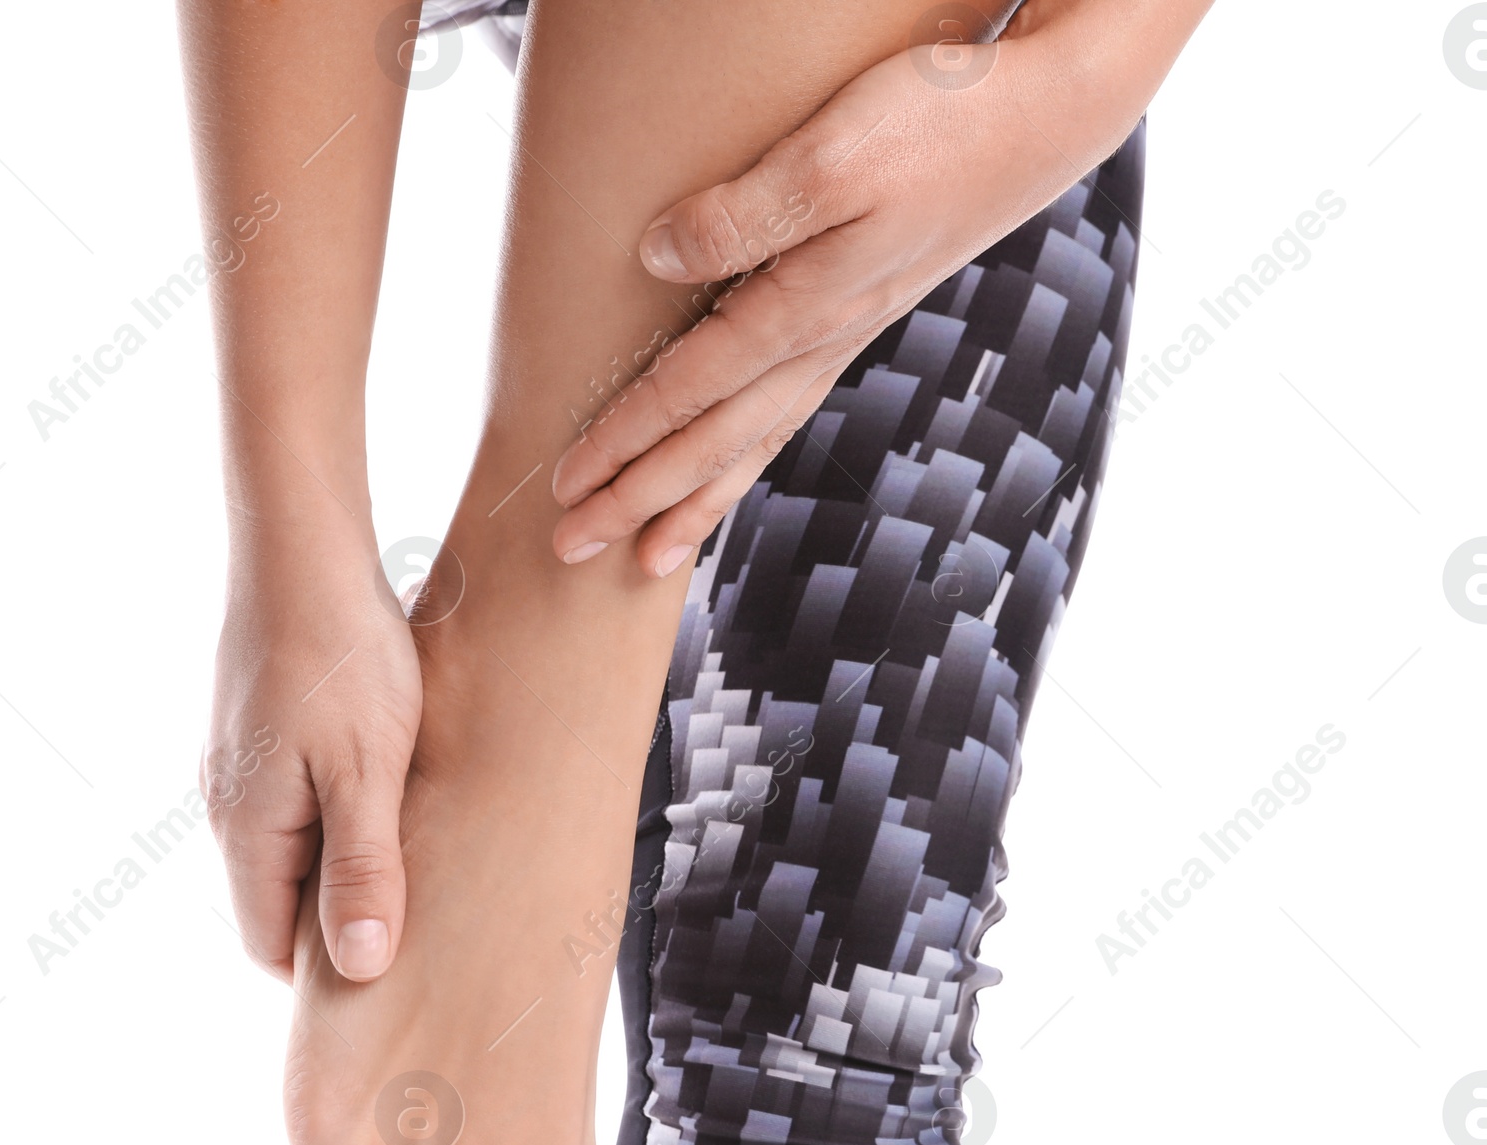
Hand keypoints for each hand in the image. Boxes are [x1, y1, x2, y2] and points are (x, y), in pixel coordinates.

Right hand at [203, 514, 423, 981]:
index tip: (399, 977)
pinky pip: (296, 804)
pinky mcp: (262, 731)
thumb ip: (362, 869)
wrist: (303, 548)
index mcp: (248, 831)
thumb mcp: (366, 773)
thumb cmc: (344, 659)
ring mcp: (242, 766)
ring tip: (418, 864)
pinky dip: (340, 820)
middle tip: (423, 931)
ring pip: (292, 851)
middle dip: (341, 924)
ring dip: (346, 867)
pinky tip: (392, 800)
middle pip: (280, 903)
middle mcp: (230, 806)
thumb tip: (357, 968)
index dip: (329, 973)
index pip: (271, 947)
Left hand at [548, 0, 1147, 574]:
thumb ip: (741, 215)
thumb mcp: (829, 156)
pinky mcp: (858, 318)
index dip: (621, 439)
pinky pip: (784, 415)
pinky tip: (727, 477)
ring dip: (694, 504)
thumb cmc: (939, 124)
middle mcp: (819, 341)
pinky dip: (746, 461)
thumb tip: (655, 260)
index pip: (688, 392)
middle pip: (711, 443)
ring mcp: (842, 337)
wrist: (1045, 118)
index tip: (565, 485)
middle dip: (639, 500)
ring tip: (648, 561)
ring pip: (752, 443)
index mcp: (802, 309)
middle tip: (573, 549)